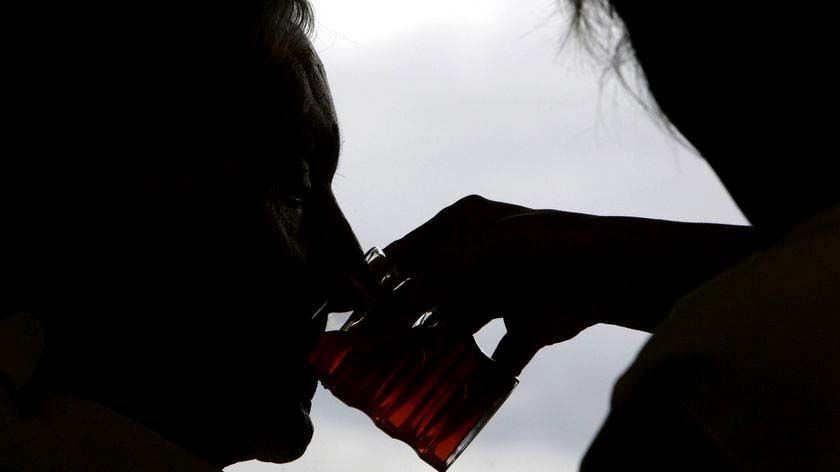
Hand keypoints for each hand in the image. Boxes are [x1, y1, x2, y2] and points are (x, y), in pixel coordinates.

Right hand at [360, 195, 611, 374]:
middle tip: (371, 347)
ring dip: (436, 350)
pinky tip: (462, 392)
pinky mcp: (527, 324)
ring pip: (459, 327)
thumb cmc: (532, 248)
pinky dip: (483, 377)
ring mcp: (504, 291)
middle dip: (404, 322)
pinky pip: (497, 355)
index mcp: (462, 224)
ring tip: (405, 372)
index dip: (382, 281)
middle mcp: (480, 257)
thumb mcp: (465, 263)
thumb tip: (373, 323)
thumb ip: (419, 293)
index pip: (409, 253)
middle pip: (431, 294)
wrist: (606, 271)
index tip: (354, 309)